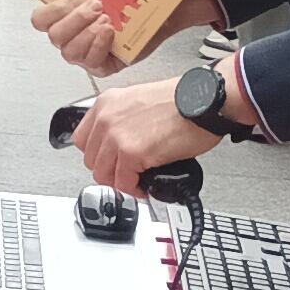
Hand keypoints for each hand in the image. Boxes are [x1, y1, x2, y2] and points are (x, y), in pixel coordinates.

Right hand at [30, 0, 214, 70]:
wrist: (170, 4)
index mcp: (67, 11)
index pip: (40, 19)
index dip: (51, 11)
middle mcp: (73, 33)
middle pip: (54, 36)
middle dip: (75, 20)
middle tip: (97, 6)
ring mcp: (87, 51)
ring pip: (70, 52)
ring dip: (88, 34)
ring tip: (109, 21)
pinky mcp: (103, 65)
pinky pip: (90, 64)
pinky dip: (99, 46)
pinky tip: (113, 34)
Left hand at [72, 79, 217, 194]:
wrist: (205, 100)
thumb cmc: (184, 99)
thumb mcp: (140, 100)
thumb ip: (124, 120)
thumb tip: (122, 144)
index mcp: (107, 103)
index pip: (83, 139)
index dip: (98, 155)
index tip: (111, 161)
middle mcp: (106, 118)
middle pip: (91, 160)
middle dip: (110, 171)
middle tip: (128, 174)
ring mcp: (116, 136)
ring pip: (103, 174)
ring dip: (121, 182)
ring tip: (138, 181)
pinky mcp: (131, 153)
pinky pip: (123, 183)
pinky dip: (134, 189)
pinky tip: (146, 185)